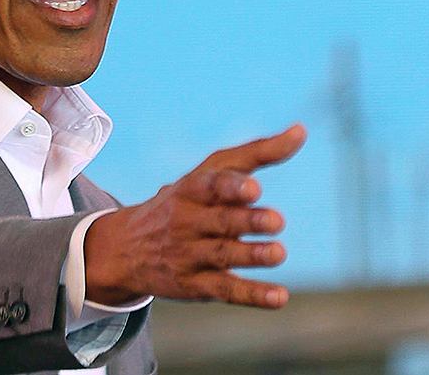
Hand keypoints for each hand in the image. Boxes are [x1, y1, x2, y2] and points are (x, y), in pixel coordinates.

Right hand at [84, 124, 305, 308]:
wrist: (127, 248)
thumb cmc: (184, 202)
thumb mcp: (209, 173)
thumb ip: (256, 153)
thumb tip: (300, 131)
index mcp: (191, 190)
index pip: (210, 185)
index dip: (231, 186)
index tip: (254, 188)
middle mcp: (188, 221)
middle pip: (219, 220)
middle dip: (246, 220)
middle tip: (276, 220)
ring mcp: (190, 254)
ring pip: (222, 254)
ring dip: (251, 255)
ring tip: (279, 253)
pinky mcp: (196, 285)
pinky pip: (225, 289)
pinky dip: (252, 295)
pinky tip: (280, 296)